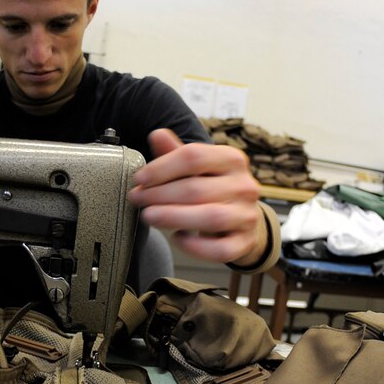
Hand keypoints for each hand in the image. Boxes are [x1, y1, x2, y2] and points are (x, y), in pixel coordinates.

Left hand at [127, 128, 264, 264]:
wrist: (244, 218)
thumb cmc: (214, 189)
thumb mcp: (197, 167)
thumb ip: (176, 152)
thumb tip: (157, 134)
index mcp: (232, 159)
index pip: (194, 156)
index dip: (161, 167)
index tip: (140, 178)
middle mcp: (244, 186)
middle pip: (196, 188)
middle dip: (159, 194)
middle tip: (137, 199)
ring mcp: (247, 215)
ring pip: (210, 217)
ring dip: (173, 217)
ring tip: (149, 216)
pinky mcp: (244, 242)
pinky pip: (219, 249)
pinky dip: (195, 246)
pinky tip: (178, 238)